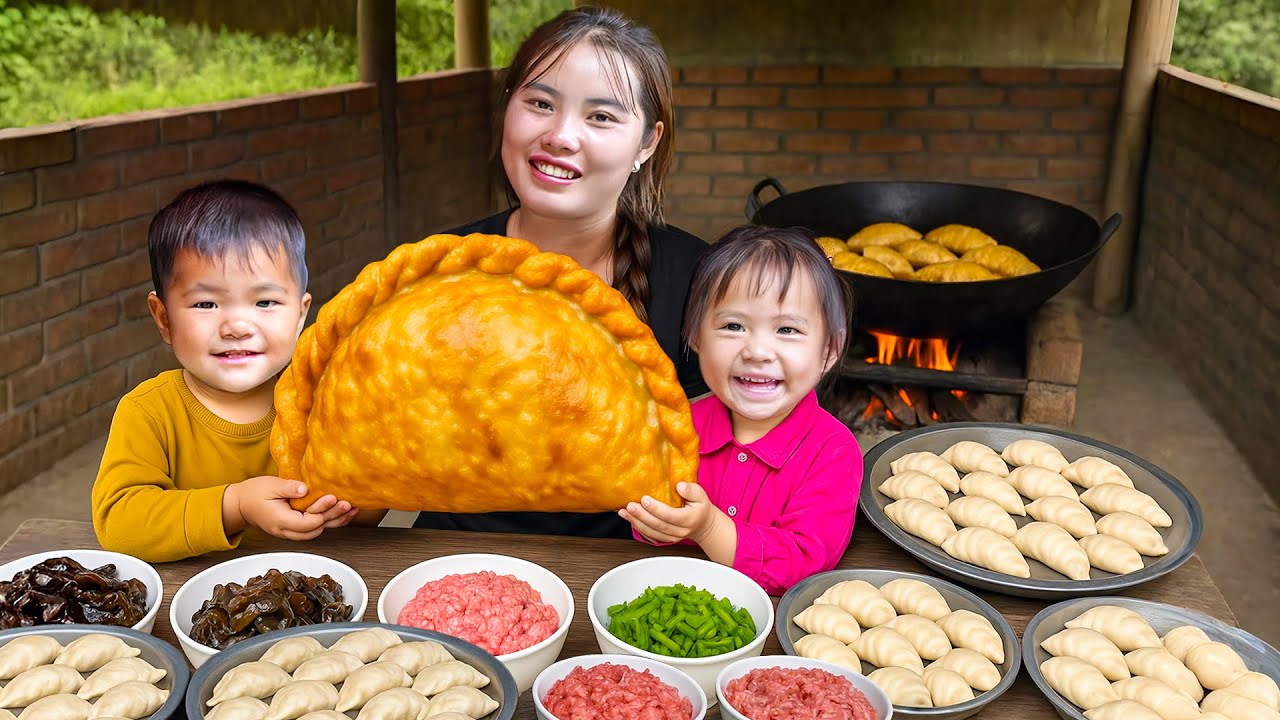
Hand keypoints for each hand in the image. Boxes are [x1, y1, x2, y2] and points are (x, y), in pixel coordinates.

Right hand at [223, 476, 350, 540]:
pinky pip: (314, 528)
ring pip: (317, 531)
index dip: (321, 510)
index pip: (306, 522)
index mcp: (280, 521)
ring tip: (352, 509)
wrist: (242, 504)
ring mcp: (291, 532)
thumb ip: (288, 487)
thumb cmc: (254, 493)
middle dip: (333, 517)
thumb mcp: (270, 485)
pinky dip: (329, 521)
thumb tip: (305, 489)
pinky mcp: (295, 528)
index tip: (332, 497)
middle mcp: (286, 531)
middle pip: (315, 529)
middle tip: (348, 504)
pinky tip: (342, 514)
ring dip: (335, 521)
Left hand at [619, 481, 721, 544]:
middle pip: (658, 525)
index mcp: (689, 519)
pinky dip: (638, 527)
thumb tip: (679, 486)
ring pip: (652, 532)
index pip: (670, 515)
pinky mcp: (665, 539)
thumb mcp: (701, 495)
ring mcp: (672, 537)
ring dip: (636, 522)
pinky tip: (629, 518)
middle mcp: (680, 531)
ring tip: (624, 512)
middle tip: (630, 506)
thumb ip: (691, 490)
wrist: (703, 525)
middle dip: (642, 516)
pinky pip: (650, 535)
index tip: (644, 499)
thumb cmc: (700, 507)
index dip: (656, 508)